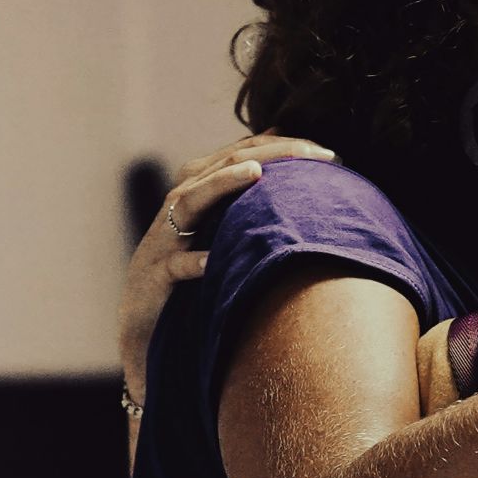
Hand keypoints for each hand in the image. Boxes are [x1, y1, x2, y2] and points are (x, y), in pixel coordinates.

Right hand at [118, 131, 335, 403]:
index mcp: (199, 193)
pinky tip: (214, 260)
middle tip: (314, 154)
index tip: (329, 154)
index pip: (241, 154)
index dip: (282, 145)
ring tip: (255, 172)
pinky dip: (193, 261)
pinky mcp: (154, 279)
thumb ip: (250, 199)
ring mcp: (162, 242)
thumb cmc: (196, 278)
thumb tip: (289, 156)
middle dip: (268, 154)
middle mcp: (178, 208)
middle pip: (219, 166)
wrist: (148, 331)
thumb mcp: (224, 235)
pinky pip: (173, 266)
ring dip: (221, 184)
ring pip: (188, 201)